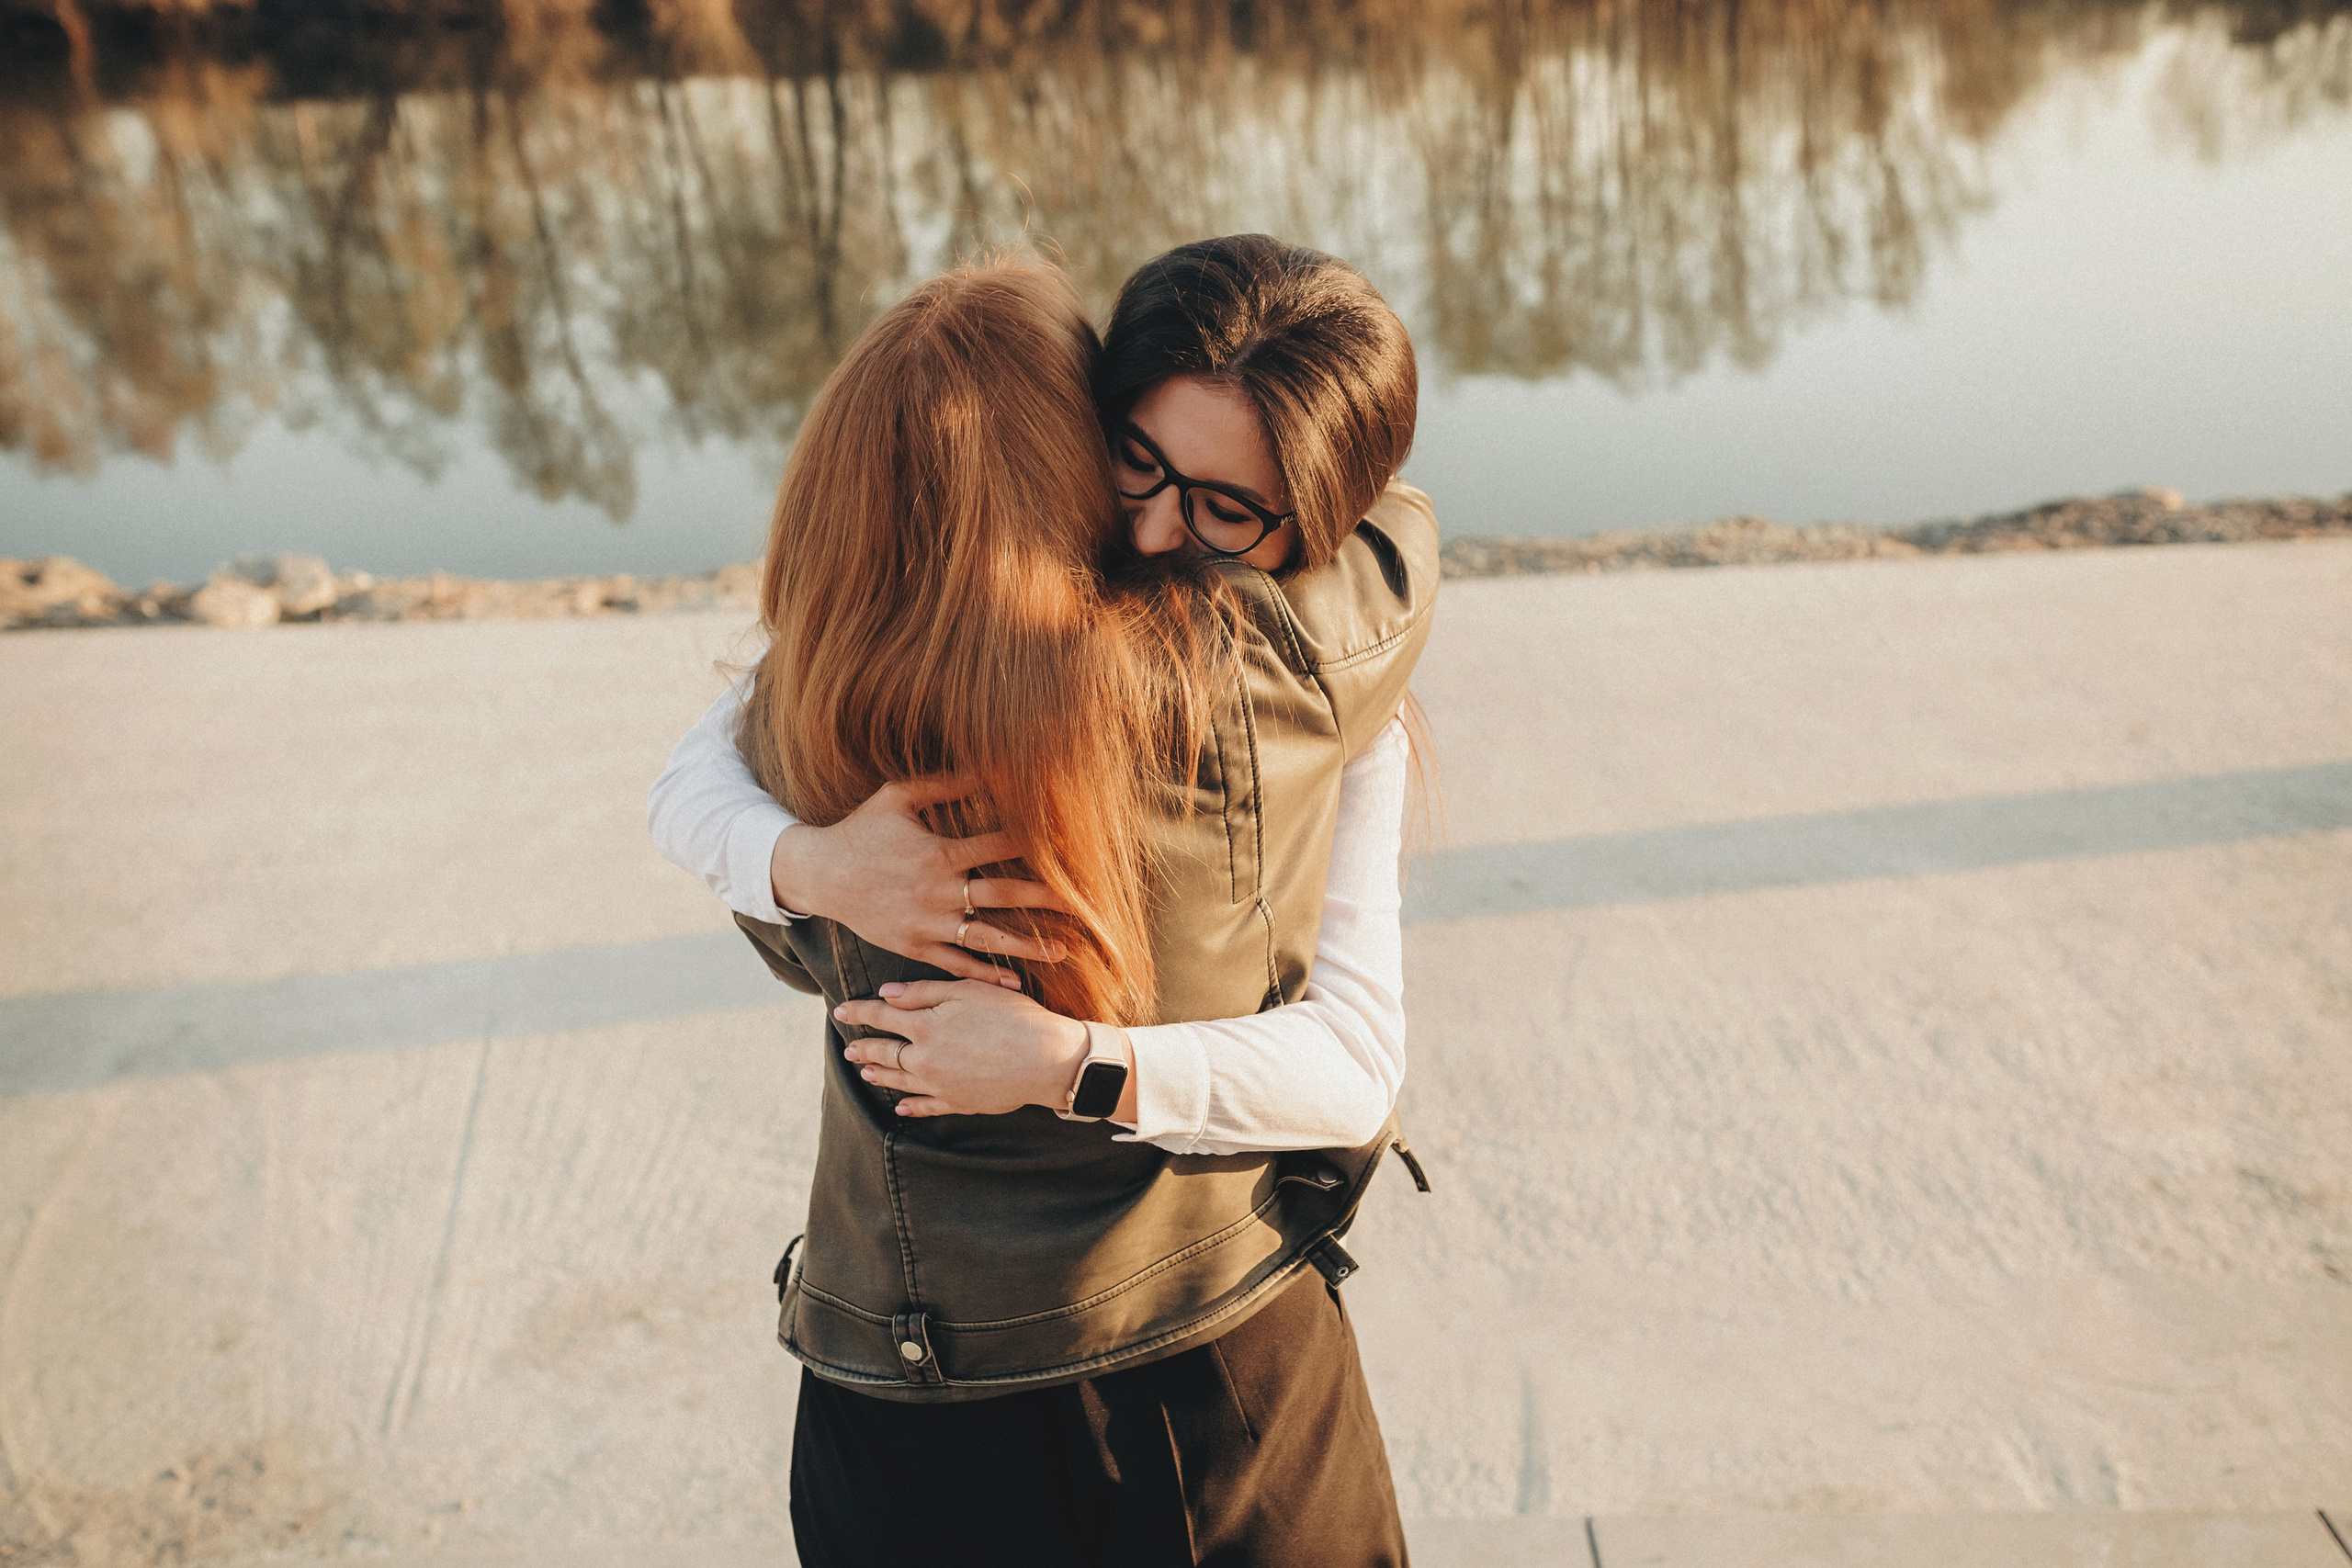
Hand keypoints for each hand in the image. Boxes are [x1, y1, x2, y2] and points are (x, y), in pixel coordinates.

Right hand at [769, 777, 1070, 984]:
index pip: (998, 845)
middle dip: (1045, 898)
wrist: (819, 874)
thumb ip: (942, 784)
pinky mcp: (914, 946)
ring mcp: (927, 924)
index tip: (1069, 844)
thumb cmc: (861, 830)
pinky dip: (984, 974)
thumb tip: (984, 766)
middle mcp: (937, 891)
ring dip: (1026, 945)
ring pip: (986, 937)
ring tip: (1063, 951)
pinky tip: (1014, 981)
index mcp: (938, 853)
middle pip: (1002, 894)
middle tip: (1084, 904)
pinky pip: (955, 964)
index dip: (1035, 843)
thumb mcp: (897, 797)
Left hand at [836, 980, 1131, 1120]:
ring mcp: (940, 1085)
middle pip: (886, 1053)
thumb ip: (924, 992)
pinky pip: (927, 1107)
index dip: (859, 1012)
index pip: (882, 1016)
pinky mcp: (959, 1103)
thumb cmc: (1013, 1016)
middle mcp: (925, 1059)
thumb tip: (886, 994)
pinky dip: (911, 1107)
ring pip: (900, 1082)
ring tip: (865, 1073)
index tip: (840, 1010)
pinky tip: (901, 1108)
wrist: (1047, 1059)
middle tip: (848, 1049)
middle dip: (865, 1048)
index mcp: (925, 1026)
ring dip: (880, 1076)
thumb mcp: (968, 991)